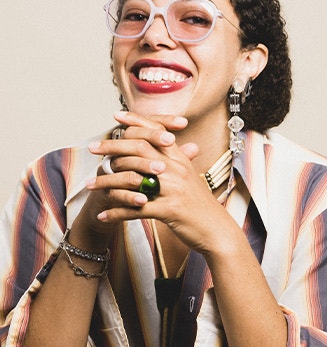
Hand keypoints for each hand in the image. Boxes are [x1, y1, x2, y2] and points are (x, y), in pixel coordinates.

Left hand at [85, 111, 235, 253]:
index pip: (155, 131)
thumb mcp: (189, 177)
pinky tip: (103, 216)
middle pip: (138, 149)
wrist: (217, 229)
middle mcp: (175, 169)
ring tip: (89, 186)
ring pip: (131, 179)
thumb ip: (174, 161)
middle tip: (92, 148)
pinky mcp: (168, 210)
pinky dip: (116, 213)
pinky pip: (135, 209)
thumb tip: (159, 149)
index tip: (116, 117)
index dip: (135, 121)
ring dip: (106, 182)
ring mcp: (172, 189)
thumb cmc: (200, 204)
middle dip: (111, 147)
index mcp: (179, 159)